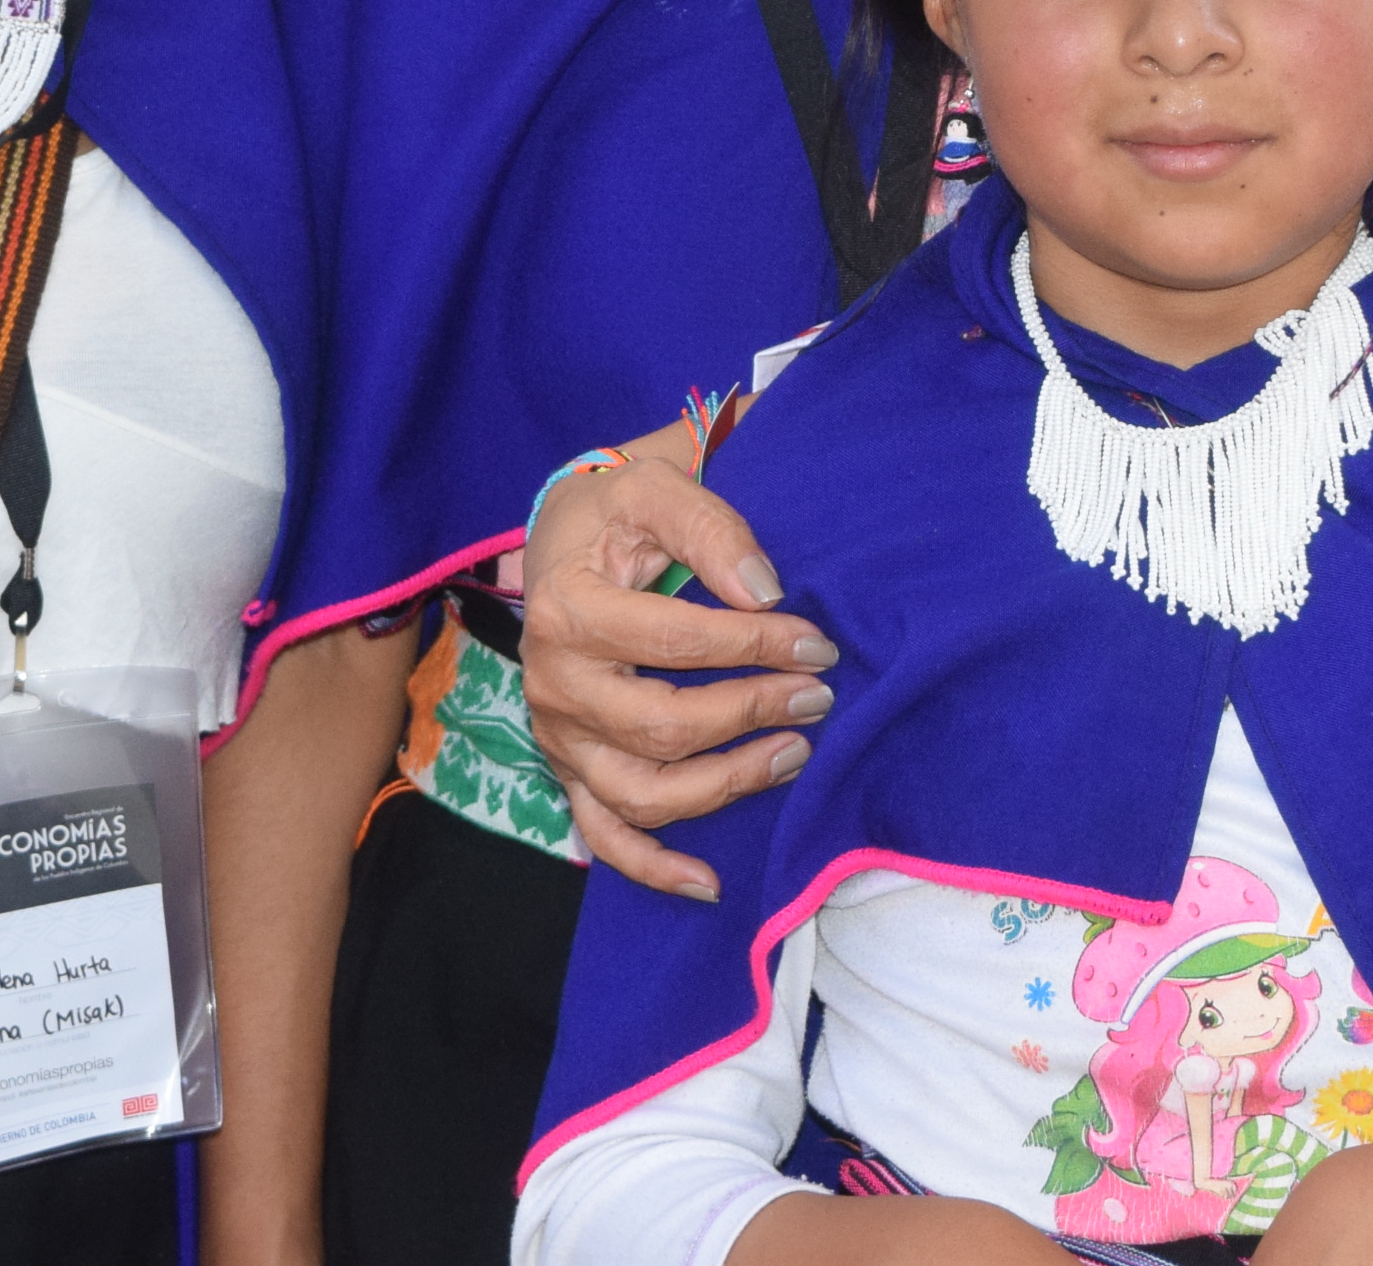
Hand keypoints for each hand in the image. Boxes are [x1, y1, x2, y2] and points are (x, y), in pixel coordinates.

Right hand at [517, 447, 835, 900]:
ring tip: (793, 756)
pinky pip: (604, 835)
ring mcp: (560, 736)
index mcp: (568, 610)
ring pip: (641, 793)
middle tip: (817, 695)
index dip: (754, 646)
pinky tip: (711, 882)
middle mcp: (555, 684)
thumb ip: (711, 533)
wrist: (561, 542)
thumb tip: (766, 594)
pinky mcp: (569, 769)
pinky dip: (653, 868)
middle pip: (663, 726)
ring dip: (725, 786)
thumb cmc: (616, 516)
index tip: (817, 642)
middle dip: (752, 714)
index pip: (673, 641)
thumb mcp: (656, 490)